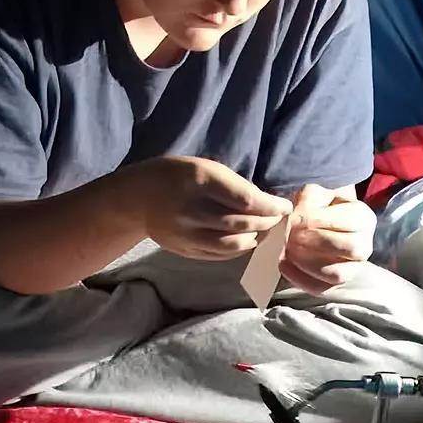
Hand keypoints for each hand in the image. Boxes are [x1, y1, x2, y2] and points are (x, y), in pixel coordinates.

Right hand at [135, 157, 291, 260]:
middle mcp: (192, 209)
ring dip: (255, 239)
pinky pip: (219, 254)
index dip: (271, 206)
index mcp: (199, 180)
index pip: (246, 199)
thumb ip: (234, 186)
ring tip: (264, 232)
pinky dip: (238, 249)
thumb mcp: (205, 168)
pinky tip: (246, 241)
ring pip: (232, 244)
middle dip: (267, 223)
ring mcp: (186, 233)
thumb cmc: (179, 177)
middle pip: (241, 223)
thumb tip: (268, 205)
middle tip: (278, 220)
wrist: (138, 198)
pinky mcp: (184, 249)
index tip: (284, 206)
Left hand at [280, 184, 375, 291]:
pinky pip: (319, 288)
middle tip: (292, 236)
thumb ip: (310, 199)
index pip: (350, 222)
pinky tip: (283, 262)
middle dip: (316, 242)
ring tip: (289, 249)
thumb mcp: (314, 193)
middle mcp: (364, 246)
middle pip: (350, 248)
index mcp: (363, 219)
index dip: (321, 221)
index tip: (298, 219)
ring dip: (307, 262)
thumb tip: (299, 219)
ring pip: (336, 274)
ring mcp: (351, 269)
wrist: (314, 225)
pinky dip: (298, 278)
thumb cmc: (316, 207)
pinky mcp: (332, 286)